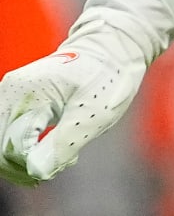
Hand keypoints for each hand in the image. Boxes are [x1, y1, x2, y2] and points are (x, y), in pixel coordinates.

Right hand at [0, 27, 147, 185]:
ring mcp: (11, 95)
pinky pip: (12, 131)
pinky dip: (28, 146)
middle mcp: (9, 92)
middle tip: (62, 163)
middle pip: (0, 146)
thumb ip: (62, 143)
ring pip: (4, 141)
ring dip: (27, 157)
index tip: (60, 165)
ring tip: (63, 155)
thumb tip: (35, 171)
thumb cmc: (107, 78)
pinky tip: (56, 146)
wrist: (114, 50)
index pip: (8, 147)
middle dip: (26, 164)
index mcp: (23, 93)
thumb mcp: (92, 114)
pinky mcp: (18, 101)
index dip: (29, 166)